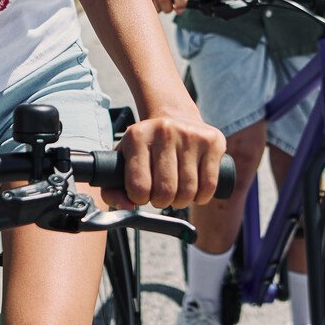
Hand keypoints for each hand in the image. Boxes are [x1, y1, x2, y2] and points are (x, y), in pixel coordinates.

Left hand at [107, 112, 225, 210]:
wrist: (174, 117)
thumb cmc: (147, 147)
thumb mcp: (122, 161)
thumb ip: (112, 189)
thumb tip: (128, 207)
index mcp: (137, 136)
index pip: (138, 186)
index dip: (140, 199)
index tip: (142, 194)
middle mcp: (164, 131)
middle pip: (165, 191)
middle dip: (162, 202)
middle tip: (161, 195)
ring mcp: (190, 135)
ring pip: (188, 191)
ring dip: (181, 201)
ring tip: (176, 193)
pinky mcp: (212, 141)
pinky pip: (209, 185)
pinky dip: (201, 197)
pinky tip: (194, 191)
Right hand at [135, 0, 187, 13]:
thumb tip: (180, 10)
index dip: (181, 2)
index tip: (179, 8)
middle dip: (167, 8)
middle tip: (168, 7)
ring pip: (151, 2)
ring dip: (157, 8)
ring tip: (158, 4)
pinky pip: (142, 1)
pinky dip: (147, 6)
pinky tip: (150, 2)